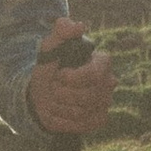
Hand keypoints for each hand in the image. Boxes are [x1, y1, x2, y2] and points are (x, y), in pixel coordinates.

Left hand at [27, 18, 114, 137]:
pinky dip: (65, 120)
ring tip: (55, 98)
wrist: (41, 94)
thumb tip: (80, 26)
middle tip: (53, 87)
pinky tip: (60, 111)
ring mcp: (106, 102)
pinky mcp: (99, 119)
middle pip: (87, 96)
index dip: (74, 78)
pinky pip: (83, 125)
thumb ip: (62, 31)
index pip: (95, 74)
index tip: (59, 75)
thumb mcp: (50, 46)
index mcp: (103, 62)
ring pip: (82, 112)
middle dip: (62, 93)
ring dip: (60, 106)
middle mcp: (109, 82)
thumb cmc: (49, 67)